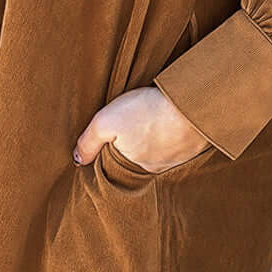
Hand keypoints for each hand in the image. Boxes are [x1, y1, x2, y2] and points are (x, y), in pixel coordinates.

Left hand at [73, 86, 211, 171]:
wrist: (190, 103)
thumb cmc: (146, 111)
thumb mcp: (105, 122)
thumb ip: (88, 142)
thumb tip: (78, 160)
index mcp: (132, 167)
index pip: (116, 165)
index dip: (111, 151)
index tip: (111, 136)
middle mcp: (155, 169)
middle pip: (138, 157)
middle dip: (134, 144)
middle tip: (133, 122)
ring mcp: (177, 158)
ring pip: (159, 150)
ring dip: (155, 137)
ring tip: (150, 117)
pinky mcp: (194, 146)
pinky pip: (178, 142)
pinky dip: (173, 132)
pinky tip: (170, 118)